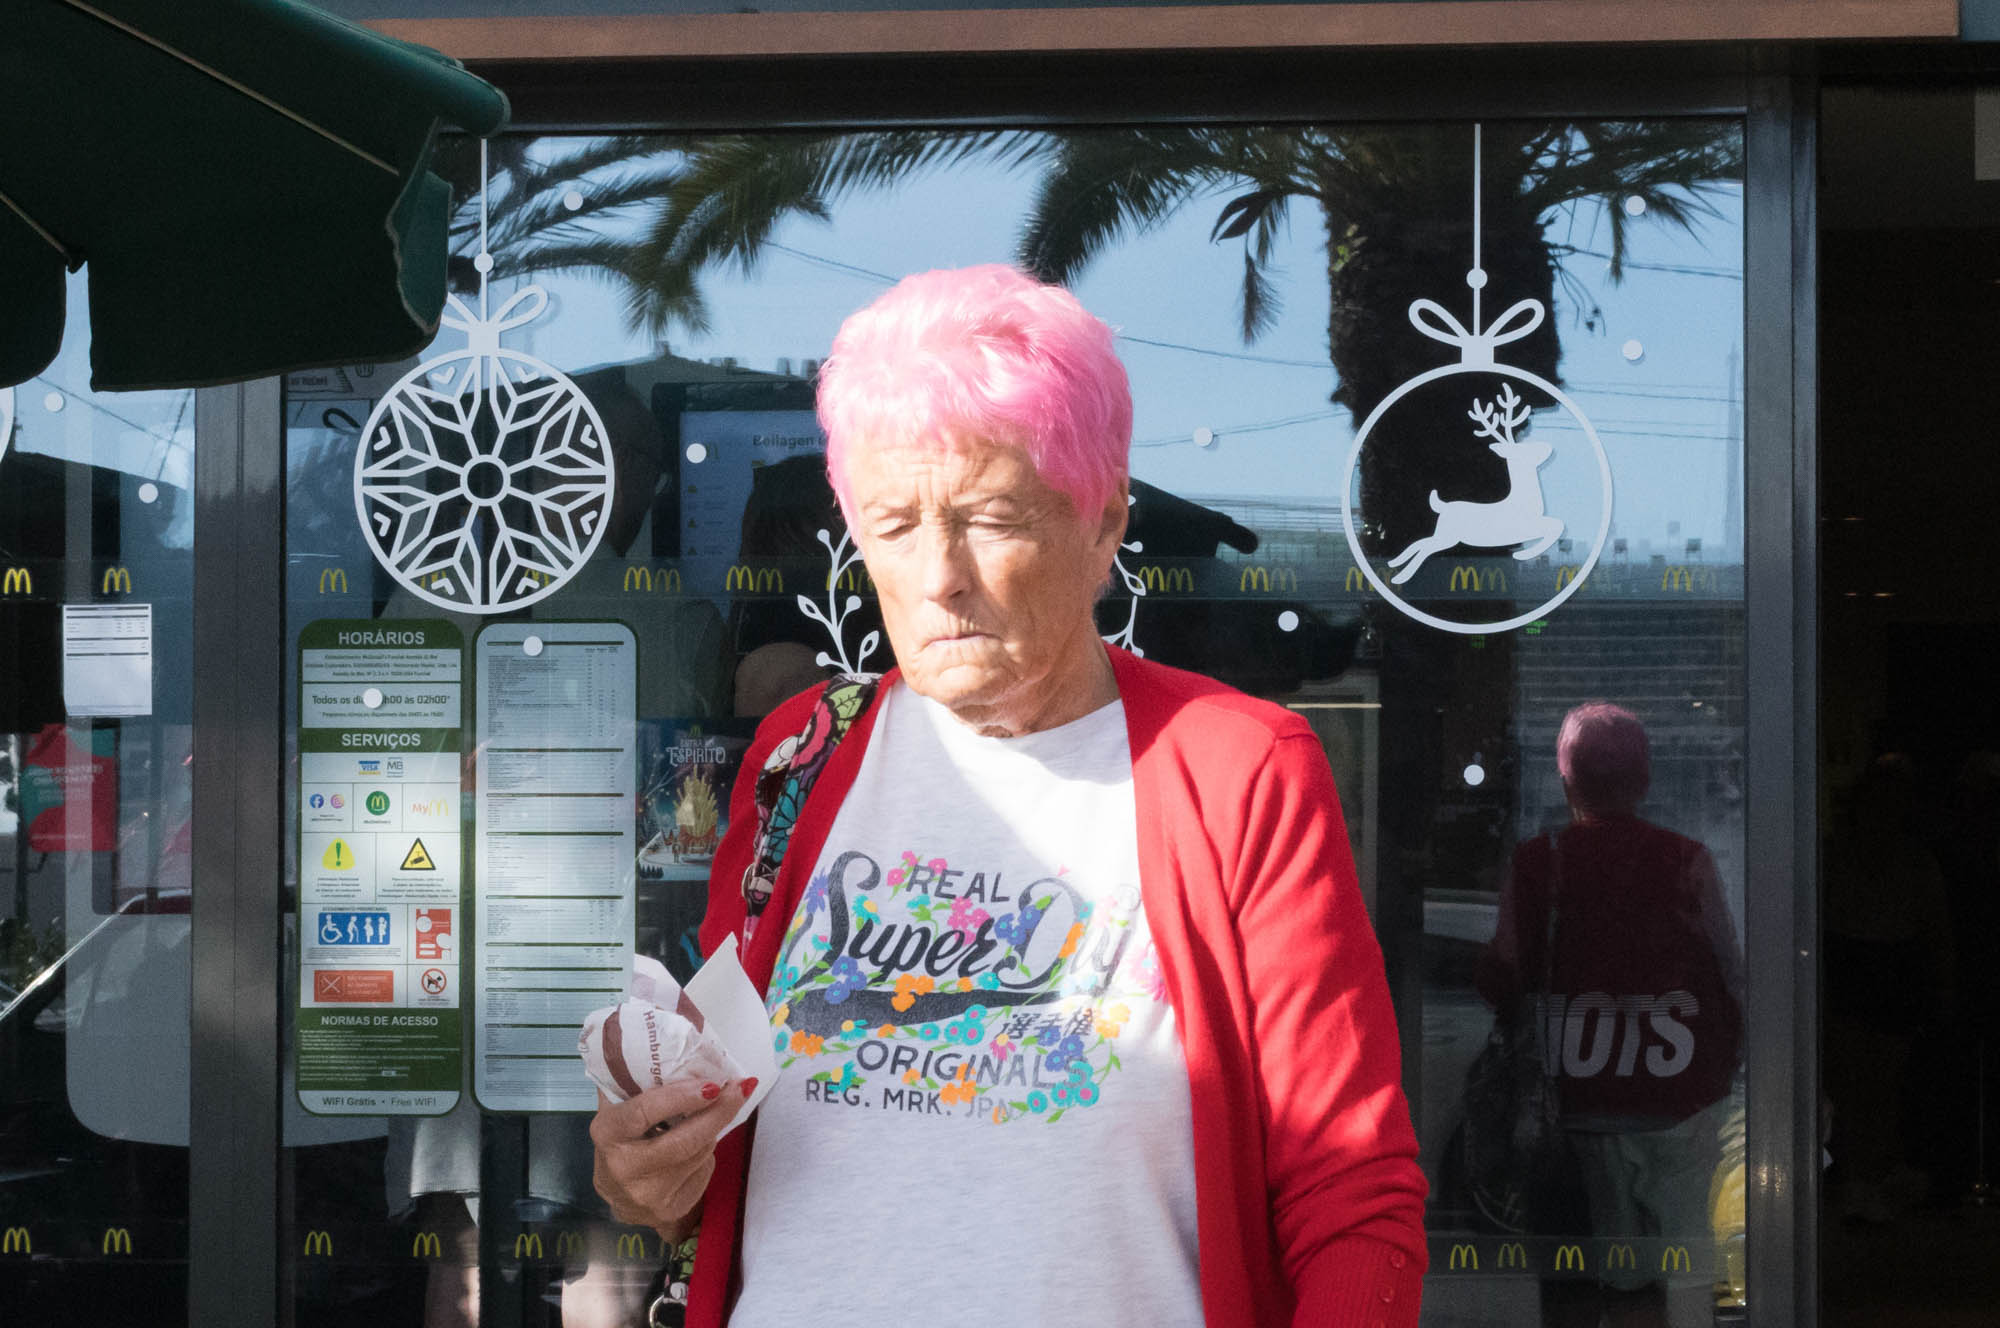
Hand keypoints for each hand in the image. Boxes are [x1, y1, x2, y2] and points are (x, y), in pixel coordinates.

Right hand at [590, 1078, 751, 1235]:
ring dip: (714, 1129)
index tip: (712, 1083)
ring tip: (719, 1109)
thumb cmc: (622, 1139)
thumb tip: (666, 1041)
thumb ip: (634, 1080)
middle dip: (718, 1112)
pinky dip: (708, 1152)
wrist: (618, 1196)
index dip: (680, 1097)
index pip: (645, 1112)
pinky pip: (703, 1172)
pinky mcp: (669, 1210)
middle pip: (684, 1140)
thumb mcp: (618, 1108)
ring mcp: (648, 1194)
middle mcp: (625, 1168)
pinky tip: (702, 1143)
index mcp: (608, 1134)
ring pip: (699, 1153)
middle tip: (739, 1088)